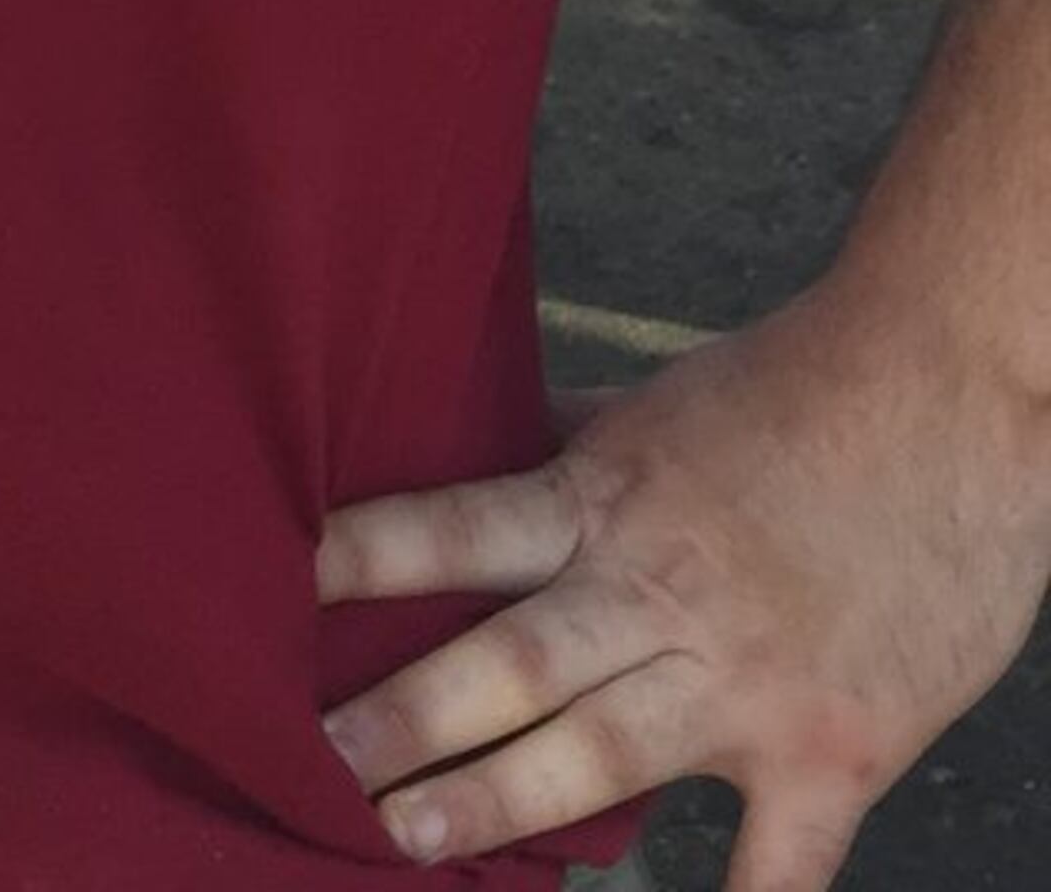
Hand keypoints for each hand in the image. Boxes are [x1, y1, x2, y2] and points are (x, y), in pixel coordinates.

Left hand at [316, 282, 1050, 889]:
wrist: (957, 392)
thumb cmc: (803, 387)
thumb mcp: (662, 403)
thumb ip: (571, 442)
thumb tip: (475, 441)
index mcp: (607, 497)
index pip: (458, 527)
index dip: (365, 556)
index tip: (274, 586)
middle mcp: (660, 591)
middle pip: (512, 660)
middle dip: (408, 714)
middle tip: (316, 759)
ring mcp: (747, 681)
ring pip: (600, 756)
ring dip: (498, 802)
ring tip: (401, 839)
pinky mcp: (836, 750)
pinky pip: (777, 865)